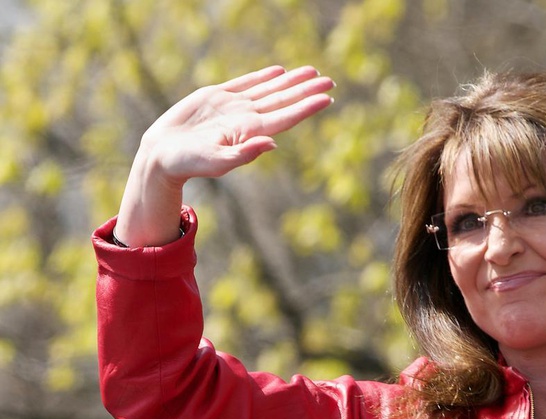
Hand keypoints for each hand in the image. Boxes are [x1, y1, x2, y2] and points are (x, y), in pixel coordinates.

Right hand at [115, 65, 334, 246]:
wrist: (162, 156)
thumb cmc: (188, 164)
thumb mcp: (216, 163)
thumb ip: (244, 154)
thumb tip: (272, 144)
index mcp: (250, 132)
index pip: (285, 117)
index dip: (306, 107)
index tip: (327, 98)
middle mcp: (246, 119)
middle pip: (283, 101)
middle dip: (306, 90)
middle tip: (330, 80)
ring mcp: (233, 107)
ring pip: (269, 89)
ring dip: (291, 81)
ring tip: (311, 72)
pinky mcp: (217, 97)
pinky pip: (246, 83)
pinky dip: (264, 77)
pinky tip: (278, 72)